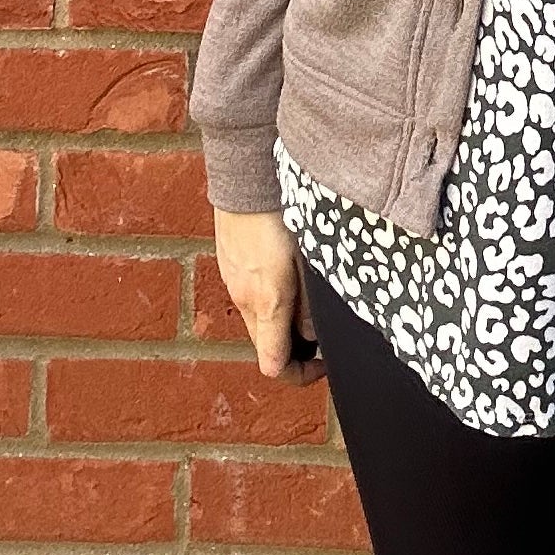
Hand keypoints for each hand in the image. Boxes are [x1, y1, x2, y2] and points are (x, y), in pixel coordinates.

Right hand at [214, 206, 325, 385]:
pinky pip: (248, 298)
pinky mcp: (229, 267)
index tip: (324, 363)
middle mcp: (245, 300)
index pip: (274, 366)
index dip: (301, 376)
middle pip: (266, 347)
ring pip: (257, 322)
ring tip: (308, 301)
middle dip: (294, 350)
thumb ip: (311, 304)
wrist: (247, 178)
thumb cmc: (282, 215)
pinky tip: (287, 276)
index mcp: (267, 304)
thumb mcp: (309, 260)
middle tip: (323, 334)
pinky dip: (268, 302)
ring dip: (281, 325)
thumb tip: (314, 338)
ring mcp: (233, 284)